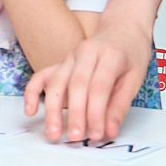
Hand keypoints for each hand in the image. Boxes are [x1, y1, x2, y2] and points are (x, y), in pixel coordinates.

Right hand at [24, 20, 148, 143]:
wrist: (123, 29)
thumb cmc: (131, 54)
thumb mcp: (135, 79)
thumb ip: (120, 105)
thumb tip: (109, 130)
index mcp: (110, 55)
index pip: (99, 87)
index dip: (96, 113)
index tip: (95, 134)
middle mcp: (87, 53)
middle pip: (76, 85)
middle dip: (74, 114)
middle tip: (74, 137)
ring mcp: (71, 56)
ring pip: (56, 82)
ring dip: (52, 110)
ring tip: (53, 132)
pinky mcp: (61, 62)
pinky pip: (42, 76)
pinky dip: (32, 93)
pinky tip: (30, 111)